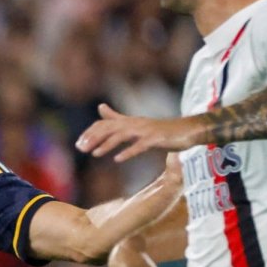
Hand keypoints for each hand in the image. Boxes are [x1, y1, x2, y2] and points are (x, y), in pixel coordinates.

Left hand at [77, 104, 201, 162]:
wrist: (188, 130)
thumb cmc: (162, 130)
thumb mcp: (136, 124)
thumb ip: (117, 117)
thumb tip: (100, 107)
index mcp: (129, 121)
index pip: (104, 124)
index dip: (90, 133)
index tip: (78, 144)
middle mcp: (135, 123)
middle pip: (109, 128)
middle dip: (93, 138)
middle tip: (81, 149)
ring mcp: (146, 130)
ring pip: (122, 135)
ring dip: (106, 144)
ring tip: (94, 154)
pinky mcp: (156, 139)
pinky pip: (140, 145)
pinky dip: (128, 152)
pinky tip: (118, 159)